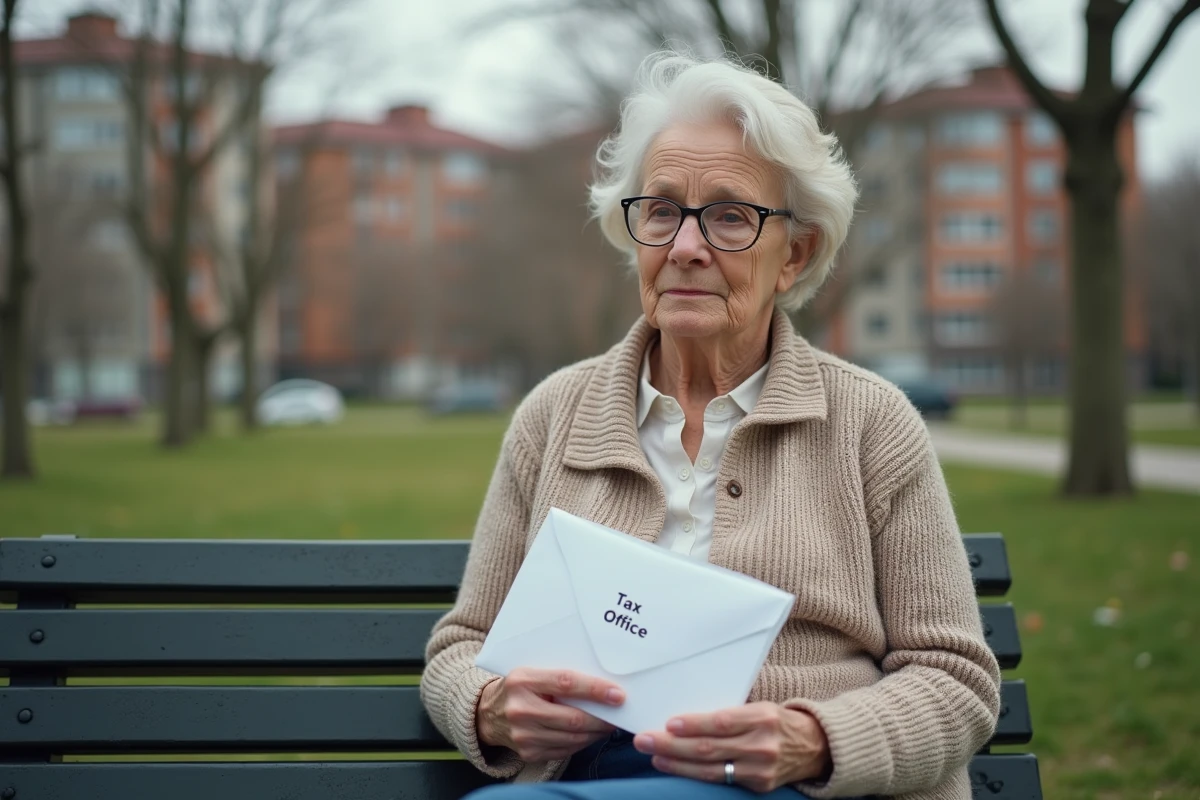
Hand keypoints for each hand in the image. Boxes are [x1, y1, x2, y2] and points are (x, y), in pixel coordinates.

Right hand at [475, 667, 624, 762]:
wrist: (488, 714)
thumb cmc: (519, 687)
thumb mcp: (532, 672)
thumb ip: (559, 676)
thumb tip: (601, 684)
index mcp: (522, 680)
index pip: (565, 683)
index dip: (594, 689)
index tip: (617, 694)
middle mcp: (520, 709)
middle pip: (572, 717)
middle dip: (602, 717)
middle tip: (619, 712)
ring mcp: (523, 735)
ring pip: (572, 737)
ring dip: (596, 732)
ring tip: (609, 724)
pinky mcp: (528, 753)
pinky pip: (565, 750)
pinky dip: (582, 742)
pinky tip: (591, 734)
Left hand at [633, 702, 829, 792]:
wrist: (815, 747)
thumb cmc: (778, 720)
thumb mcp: (760, 706)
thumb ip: (730, 712)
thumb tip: (687, 712)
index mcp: (762, 717)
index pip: (721, 722)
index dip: (694, 724)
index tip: (668, 723)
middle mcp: (762, 745)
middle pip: (709, 748)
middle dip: (672, 745)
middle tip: (644, 739)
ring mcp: (760, 769)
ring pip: (710, 769)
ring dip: (677, 763)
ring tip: (653, 755)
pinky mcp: (758, 786)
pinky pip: (720, 780)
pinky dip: (694, 774)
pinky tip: (675, 767)